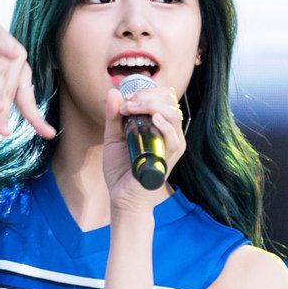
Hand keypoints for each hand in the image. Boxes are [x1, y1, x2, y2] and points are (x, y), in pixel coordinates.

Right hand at [0, 1, 55, 141]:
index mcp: (17, 81)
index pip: (27, 103)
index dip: (36, 119)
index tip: (48, 135)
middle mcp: (19, 67)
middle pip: (17, 94)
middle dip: (7, 113)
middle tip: (5, 133)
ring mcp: (12, 52)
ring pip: (8, 77)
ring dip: (0, 93)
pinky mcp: (1, 39)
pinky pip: (2, 53)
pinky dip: (3, 60)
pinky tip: (6, 63)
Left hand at [102, 84, 185, 210]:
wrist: (121, 197)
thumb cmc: (120, 169)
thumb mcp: (113, 137)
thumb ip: (113, 116)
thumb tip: (113, 92)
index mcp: (159, 126)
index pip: (162, 97)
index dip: (145, 91)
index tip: (125, 99)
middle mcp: (169, 133)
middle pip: (168, 101)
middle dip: (146, 96)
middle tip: (126, 105)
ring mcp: (171, 146)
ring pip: (173, 115)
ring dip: (151, 106)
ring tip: (131, 110)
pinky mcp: (168, 159)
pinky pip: (174, 139)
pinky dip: (165, 126)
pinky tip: (154, 119)